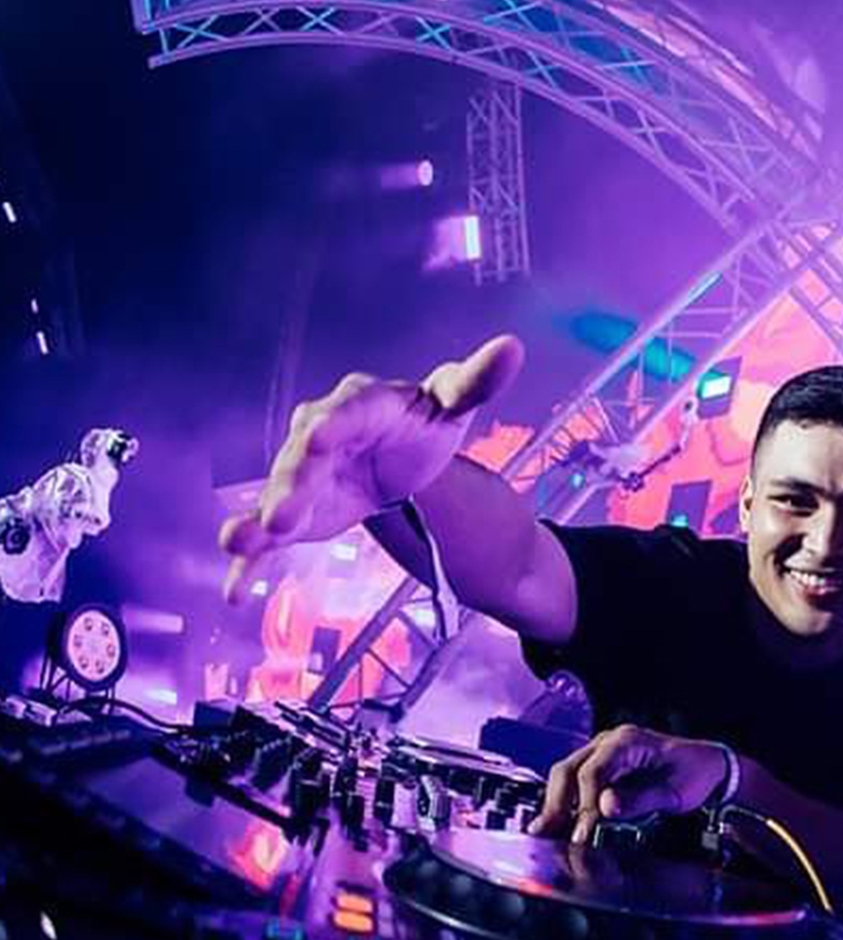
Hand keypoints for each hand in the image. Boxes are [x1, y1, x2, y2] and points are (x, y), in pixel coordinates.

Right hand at [218, 334, 524, 601]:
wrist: (394, 458)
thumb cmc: (421, 423)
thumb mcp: (451, 402)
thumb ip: (476, 381)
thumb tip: (512, 348)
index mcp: (361, 404)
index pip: (347, 411)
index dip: (333, 424)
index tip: (319, 437)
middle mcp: (320, 436)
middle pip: (302, 459)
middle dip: (291, 484)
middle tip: (282, 512)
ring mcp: (302, 476)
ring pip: (277, 496)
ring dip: (258, 520)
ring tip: (240, 542)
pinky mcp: (294, 512)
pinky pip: (267, 536)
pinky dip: (250, 561)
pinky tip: (234, 591)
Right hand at [527, 724, 730, 844]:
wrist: (708, 767)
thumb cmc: (695, 774)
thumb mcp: (675, 792)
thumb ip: (641, 800)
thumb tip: (605, 808)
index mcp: (628, 741)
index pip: (593, 771)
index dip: (584, 804)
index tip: (583, 831)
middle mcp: (609, 742)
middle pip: (568, 769)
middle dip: (557, 803)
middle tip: (548, 834)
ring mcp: (602, 753)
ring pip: (565, 775)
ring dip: (555, 804)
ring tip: (545, 833)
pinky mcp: (600, 767)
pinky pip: (574, 782)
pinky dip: (565, 803)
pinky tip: (559, 825)